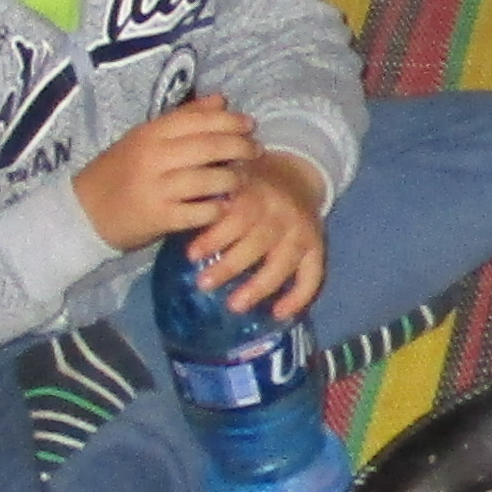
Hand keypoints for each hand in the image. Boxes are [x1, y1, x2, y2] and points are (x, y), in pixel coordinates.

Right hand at [73, 95, 261, 251]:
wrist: (84, 211)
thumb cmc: (120, 171)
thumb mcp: (145, 138)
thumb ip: (184, 118)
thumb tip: (221, 99)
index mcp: (151, 133)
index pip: (197, 120)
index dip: (229, 120)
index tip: (249, 125)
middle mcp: (154, 157)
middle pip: (208, 147)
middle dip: (240, 147)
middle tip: (256, 151)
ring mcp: (156, 188)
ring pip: (208, 179)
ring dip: (232, 179)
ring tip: (242, 179)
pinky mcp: (159, 217)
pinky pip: (199, 212)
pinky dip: (217, 208)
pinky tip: (225, 206)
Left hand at [179, 150, 332, 321]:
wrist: (296, 177)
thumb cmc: (250, 187)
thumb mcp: (230, 181)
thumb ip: (210, 198)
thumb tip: (174, 220)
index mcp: (257, 193)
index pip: (238, 215)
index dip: (215, 237)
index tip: (191, 255)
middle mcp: (282, 212)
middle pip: (258, 241)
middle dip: (230, 265)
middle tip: (203, 285)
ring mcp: (302, 231)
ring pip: (283, 262)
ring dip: (259, 286)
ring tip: (234, 305)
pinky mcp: (317, 247)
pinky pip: (313, 275)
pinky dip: (298, 297)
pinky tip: (278, 314)